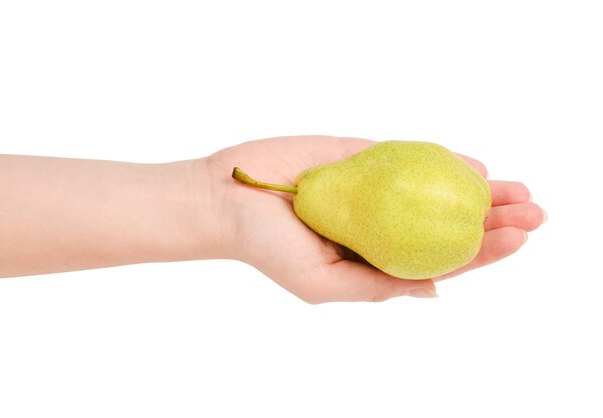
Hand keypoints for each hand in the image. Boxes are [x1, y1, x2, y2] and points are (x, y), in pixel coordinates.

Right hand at [208, 136, 545, 302]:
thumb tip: (436, 292)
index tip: (517, 240)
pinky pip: (408, 156)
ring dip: (479, 189)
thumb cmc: (266, 247)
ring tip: (520, 190)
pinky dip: (442, 159)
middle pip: (446, 222)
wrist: (227, 197)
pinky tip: (474, 164)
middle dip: (493, 220)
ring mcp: (374, 189)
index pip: (438, 258)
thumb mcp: (320, 284)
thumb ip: (375, 287)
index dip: (481, 252)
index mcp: (374, 258)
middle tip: (535, 213)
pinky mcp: (361, 157)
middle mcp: (381, 224)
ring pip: (435, 188)